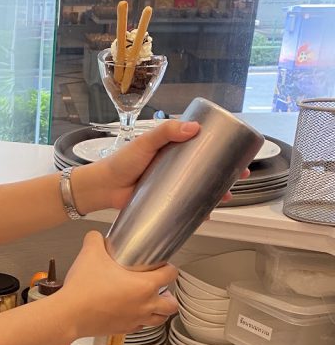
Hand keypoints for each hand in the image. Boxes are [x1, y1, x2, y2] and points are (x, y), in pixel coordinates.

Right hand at [58, 231, 178, 338]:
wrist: (69, 314)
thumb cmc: (84, 288)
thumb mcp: (90, 253)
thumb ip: (96, 240)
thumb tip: (97, 237)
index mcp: (144, 285)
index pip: (171, 275)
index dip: (169, 268)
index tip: (161, 265)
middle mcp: (145, 305)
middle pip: (172, 304)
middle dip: (169, 295)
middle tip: (159, 288)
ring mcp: (135, 320)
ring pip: (159, 319)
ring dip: (158, 310)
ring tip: (150, 302)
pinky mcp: (123, 330)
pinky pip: (140, 327)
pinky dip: (140, 320)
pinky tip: (130, 312)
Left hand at [71, 120, 251, 213]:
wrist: (103, 187)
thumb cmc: (121, 162)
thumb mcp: (145, 142)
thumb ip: (166, 132)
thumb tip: (193, 128)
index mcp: (173, 148)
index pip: (203, 145)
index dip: (222, 148)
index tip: (238, 151)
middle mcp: (174, 166)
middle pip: (206, 168)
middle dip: (226, 173)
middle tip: (240, 176)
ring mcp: (171, 184)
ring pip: (199, 188)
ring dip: (215, 193)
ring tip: (226, 197)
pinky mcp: (165, 201)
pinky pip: (185, 206)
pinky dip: (198, 211)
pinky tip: (207, 215)